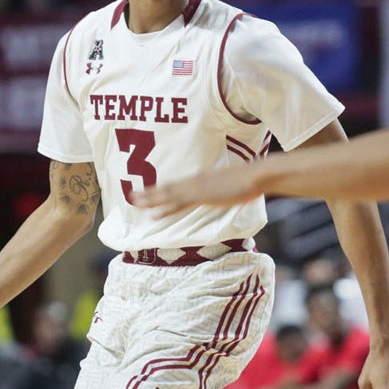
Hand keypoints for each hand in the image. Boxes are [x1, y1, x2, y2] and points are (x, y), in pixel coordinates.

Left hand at [132, 166, 262, 215]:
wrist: (258, 175)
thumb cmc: (250, 179)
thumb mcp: (233, 182)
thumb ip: (224, 187)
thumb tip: (223, 191)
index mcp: (202, 178)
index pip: (177, 184)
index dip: (161, 189)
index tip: (148, 192)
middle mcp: (196, 181)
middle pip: (167, 188)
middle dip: (148, 193)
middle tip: (131, 196)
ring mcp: (199, 188)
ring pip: (168, 194)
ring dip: (150, 199)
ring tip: (134, 202)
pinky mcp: (204, 196)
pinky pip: (180, 203)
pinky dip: (166, 208)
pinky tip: (154, 213)